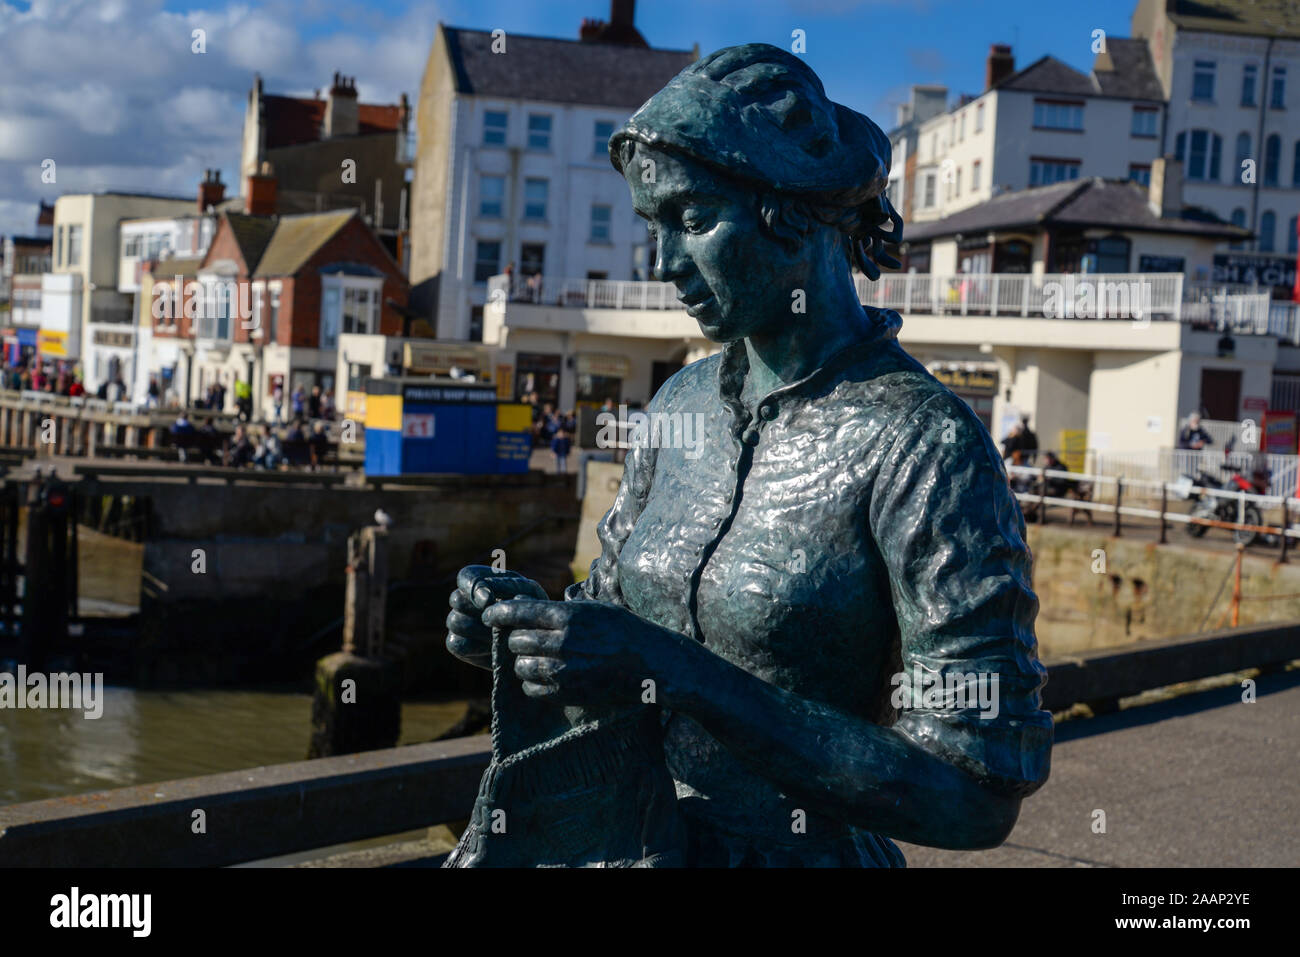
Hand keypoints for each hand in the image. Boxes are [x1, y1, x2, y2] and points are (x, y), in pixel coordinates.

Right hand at [445, 565, 547, 669]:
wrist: (533, 643)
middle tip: (500, 623)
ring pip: (455, 621)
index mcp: (481, 580)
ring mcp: (458, 621)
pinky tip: (493, 649)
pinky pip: (456, 643)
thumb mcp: (529, 593)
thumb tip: (485, 601)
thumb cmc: (532, 612)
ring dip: (479, 630)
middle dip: (479, 612)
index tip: (489, 602)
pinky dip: (475, 648)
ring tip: (500, 636)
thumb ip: (508, 588)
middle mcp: (465, 598)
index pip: (466, 576)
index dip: (473, 588)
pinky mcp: (457, 644)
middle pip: (456, 599)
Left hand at [481, 599, 675, 708]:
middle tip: (524, 639)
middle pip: (516, 641)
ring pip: (521, 665)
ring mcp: (564, 669)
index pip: (517, 612)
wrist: (649, 662)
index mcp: (567, 615)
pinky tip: (546, 676)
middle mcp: (562, 641)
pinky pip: (531, 688)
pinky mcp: (566, 692)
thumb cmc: (621, 630)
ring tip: (537, 658)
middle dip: (516, 640)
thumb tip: (522, 607)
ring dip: (523, 662)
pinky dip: (533, 683)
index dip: (498, 613)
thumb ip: (558, 610)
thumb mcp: (591, 609)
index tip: (489, 615)